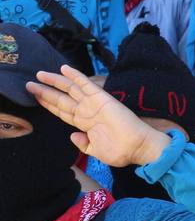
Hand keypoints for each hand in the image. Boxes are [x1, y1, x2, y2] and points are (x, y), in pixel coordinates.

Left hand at [27, 66, 169, 166]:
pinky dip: (75, 76)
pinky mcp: (101, 98)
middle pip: (62, 99)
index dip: (49, 104)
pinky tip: (64, 68)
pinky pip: (86, 84)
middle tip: (30, 84)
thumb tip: (72, 136)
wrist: (138, 147)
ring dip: (55, 81)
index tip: (36, 98)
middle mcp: (88, 111)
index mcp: (86, 124)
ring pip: (70, 89)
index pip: (63, 112)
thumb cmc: (121, 152)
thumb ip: (83, 144)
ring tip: (39, 74)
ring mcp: (94, 104)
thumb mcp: (96, 151)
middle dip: (46, 92)